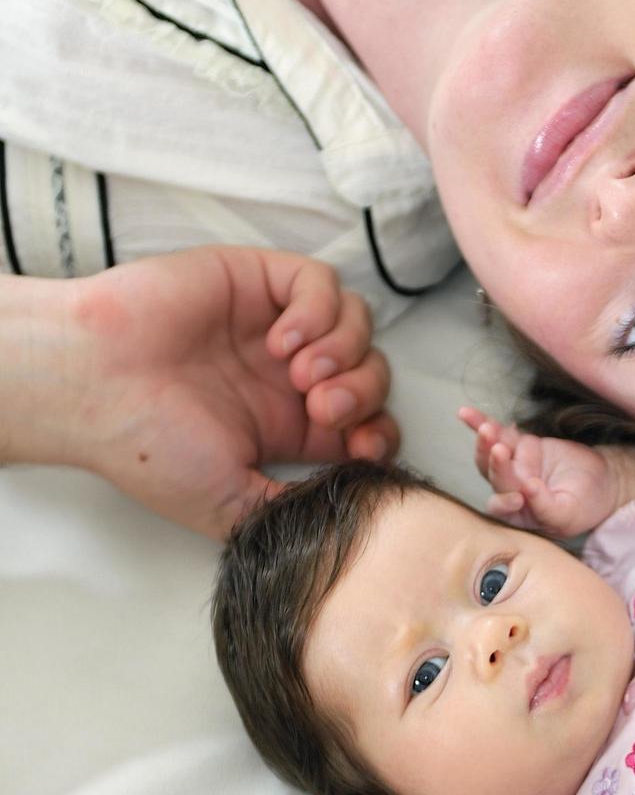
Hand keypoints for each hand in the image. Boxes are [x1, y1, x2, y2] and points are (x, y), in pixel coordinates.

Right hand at [69, 247, 395, 537]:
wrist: (95, 389)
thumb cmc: (150, 447)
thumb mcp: (234, 505)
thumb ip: (295, 510)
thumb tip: (352, 513)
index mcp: (288, 428)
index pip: (368, 424)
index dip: (379, 434)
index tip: (359, 449)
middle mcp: (287, 377)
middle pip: (371, 373)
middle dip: (363, 393)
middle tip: (321, 407)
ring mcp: (274, 326)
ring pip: (358, 324)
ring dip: (346, 351)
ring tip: (301, 373)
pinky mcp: (256, 281)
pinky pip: (321, 283)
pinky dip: (318, 311)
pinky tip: (281, 339)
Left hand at [458, 405, 618, 536]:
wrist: (602, 480)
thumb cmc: (586, 504)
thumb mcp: (570, 512)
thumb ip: (548, 508)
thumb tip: (529, 489)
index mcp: (520, 515)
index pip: (504, 508)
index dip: (505, 502)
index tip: (518, 497)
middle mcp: (511, 492)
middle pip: (496, 479)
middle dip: (496, 465)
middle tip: (500, 451)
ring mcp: (514, 466)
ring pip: (490, 455)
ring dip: (484, 442)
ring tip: (486, 429)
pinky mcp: (519, 445)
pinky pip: (498, 433)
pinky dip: (480, 422)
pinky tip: (466, 413)